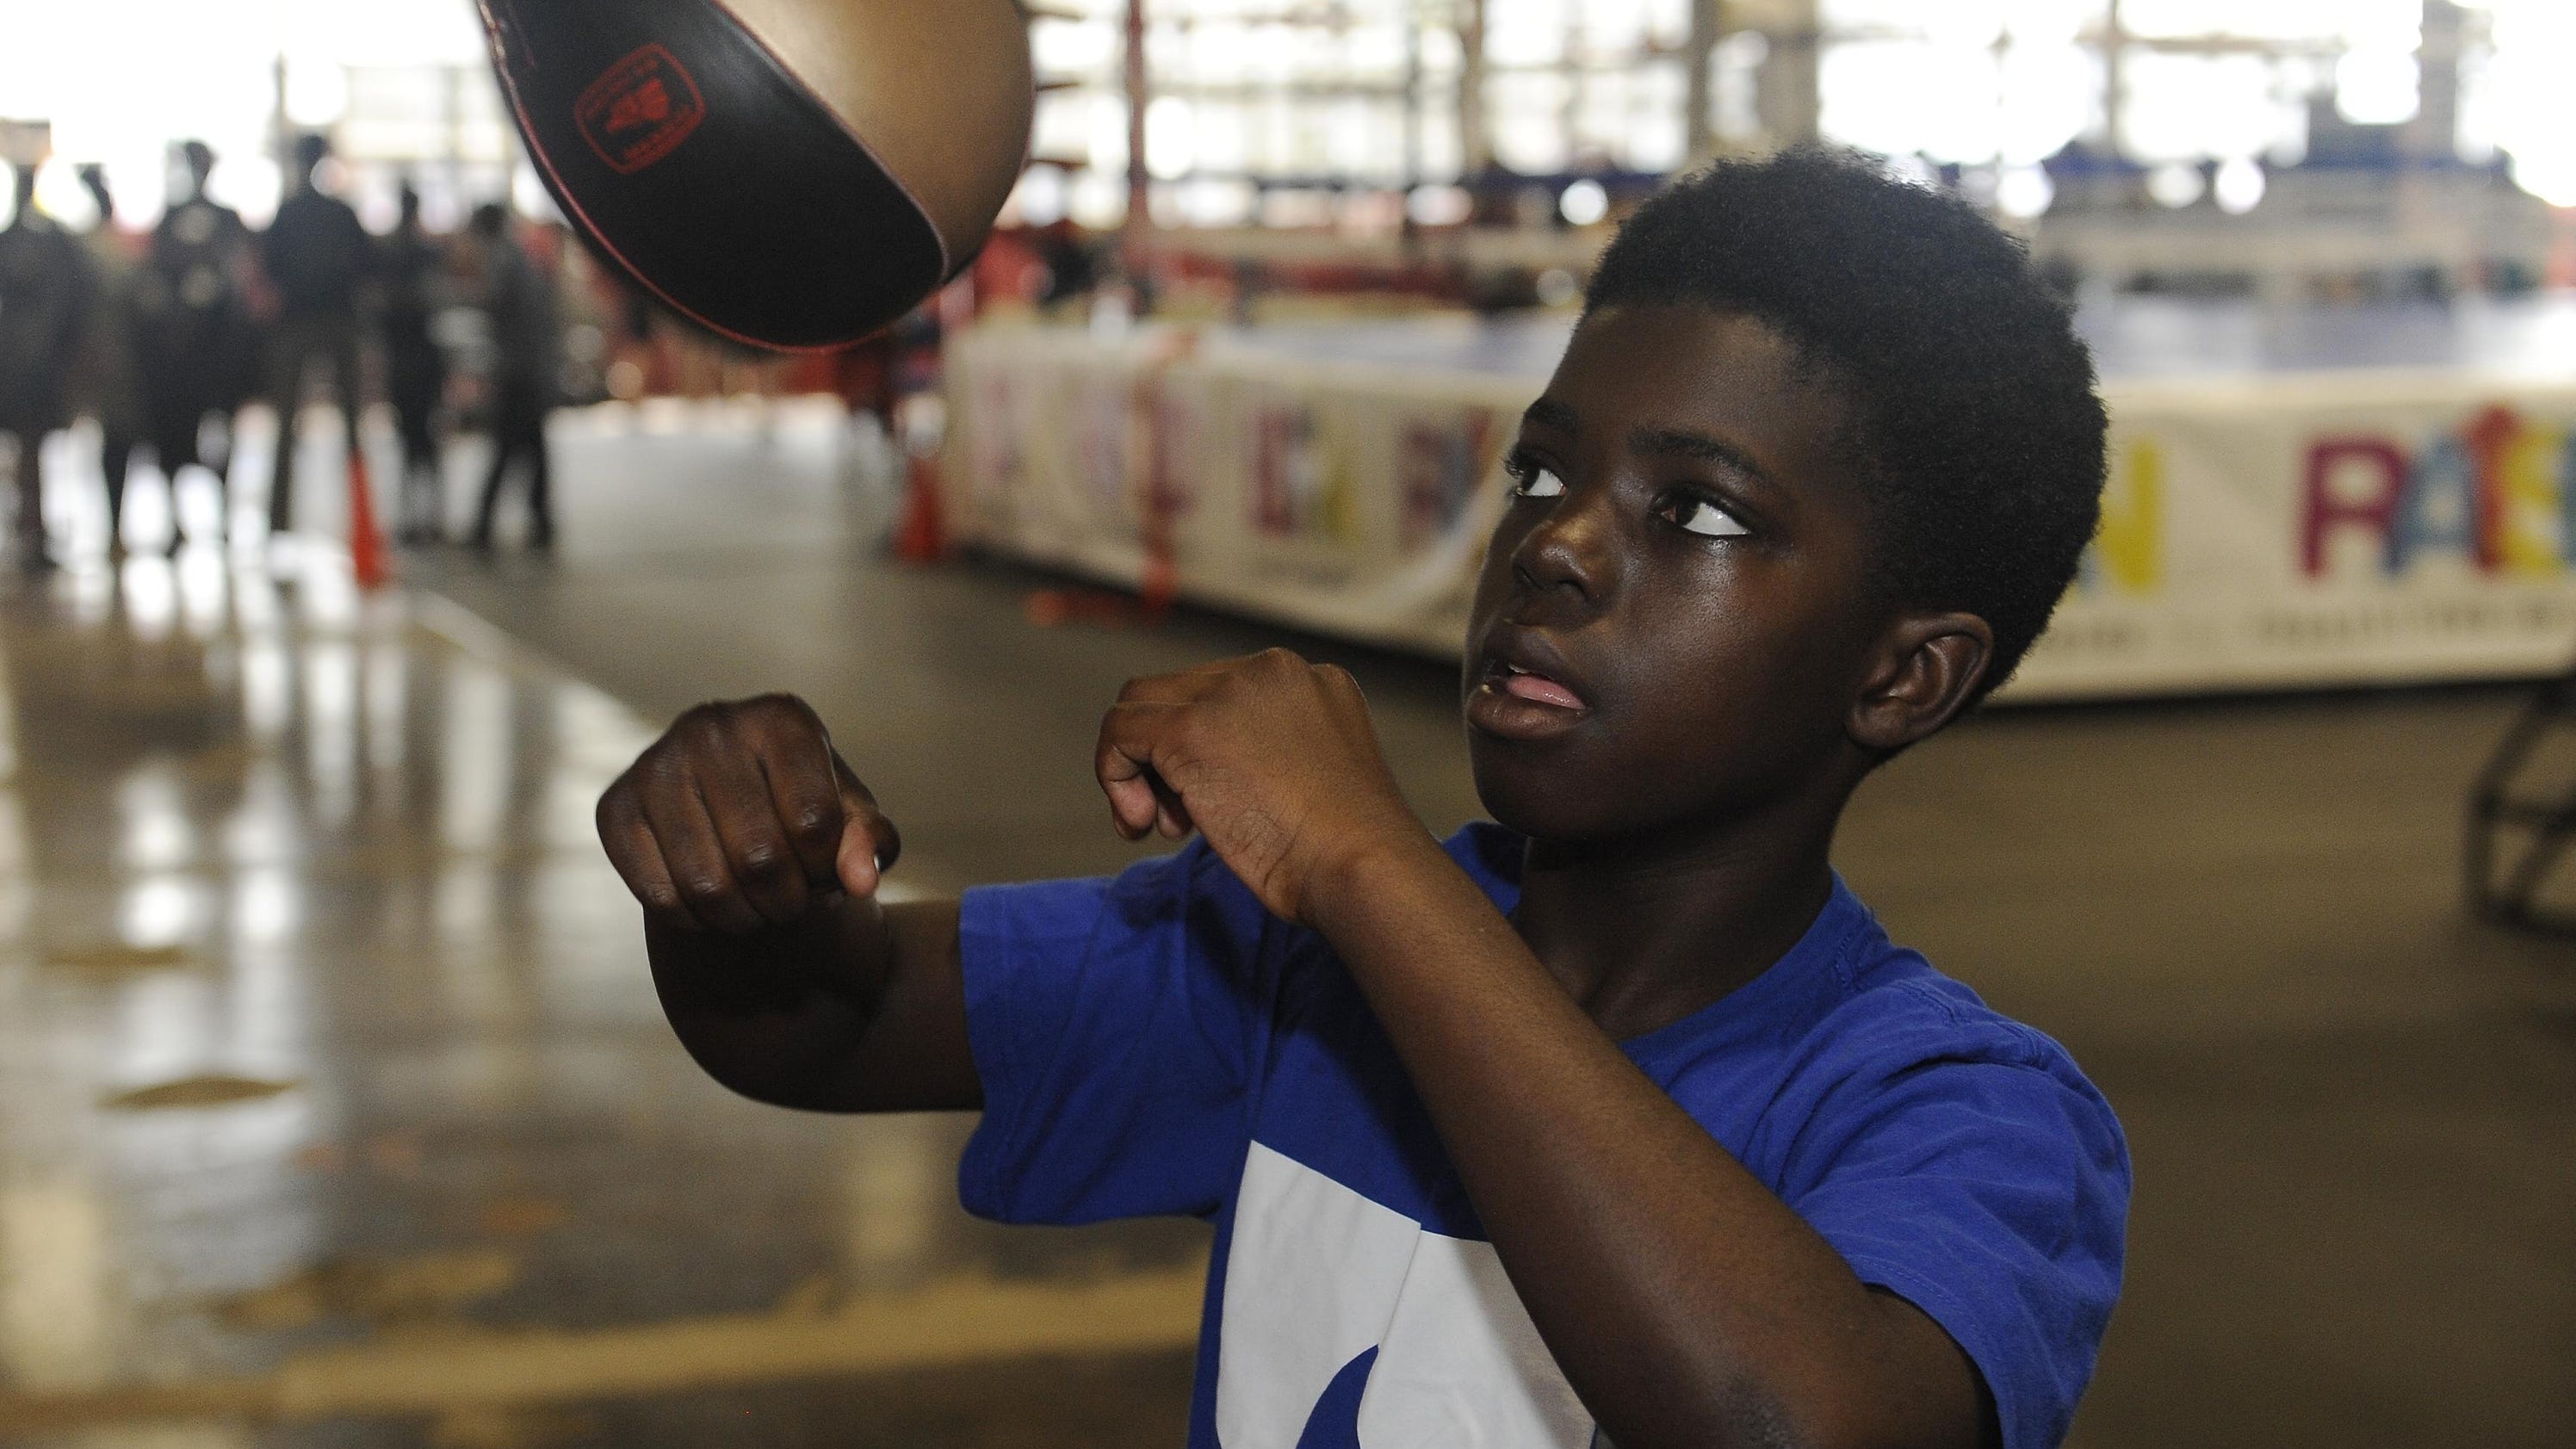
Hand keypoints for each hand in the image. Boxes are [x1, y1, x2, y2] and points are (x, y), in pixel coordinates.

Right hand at [597, 694, 899, 932]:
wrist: (726, 803)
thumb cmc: (801, 806)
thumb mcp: (849, 817)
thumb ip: (869, 843)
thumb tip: (861, 880)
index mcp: (779, 717)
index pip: (813, 821)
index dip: (828, 869)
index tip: (827, 872)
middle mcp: (710, 727)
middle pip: (760, 858)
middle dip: (788, 902)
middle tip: (793, 904)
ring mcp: (654, 764)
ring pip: (707, 886)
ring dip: (744, 919)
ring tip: (759, 909)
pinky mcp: (613, 807)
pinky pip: (659, 896)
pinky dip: (696, 921)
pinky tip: (713, 905)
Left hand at [1096, 649, 1422, 923]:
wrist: (1362, 868)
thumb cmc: (1346, 851)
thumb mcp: (1314, 778)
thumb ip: (1267, 753)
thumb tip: (1207, 769)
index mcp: (1309, 680)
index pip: (1221, 695)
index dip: (1203, 752)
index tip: (1212, 806)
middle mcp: (1269, 671)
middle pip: (1178, 695)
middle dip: (1167, 759)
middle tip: (1179, 822)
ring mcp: (1228, 694)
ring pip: (1140, 705)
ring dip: (1136, 768)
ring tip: (1163, 826)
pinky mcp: (1190, 729)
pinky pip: (1119, 732)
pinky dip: (1114, 776)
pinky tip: (1139, 823)